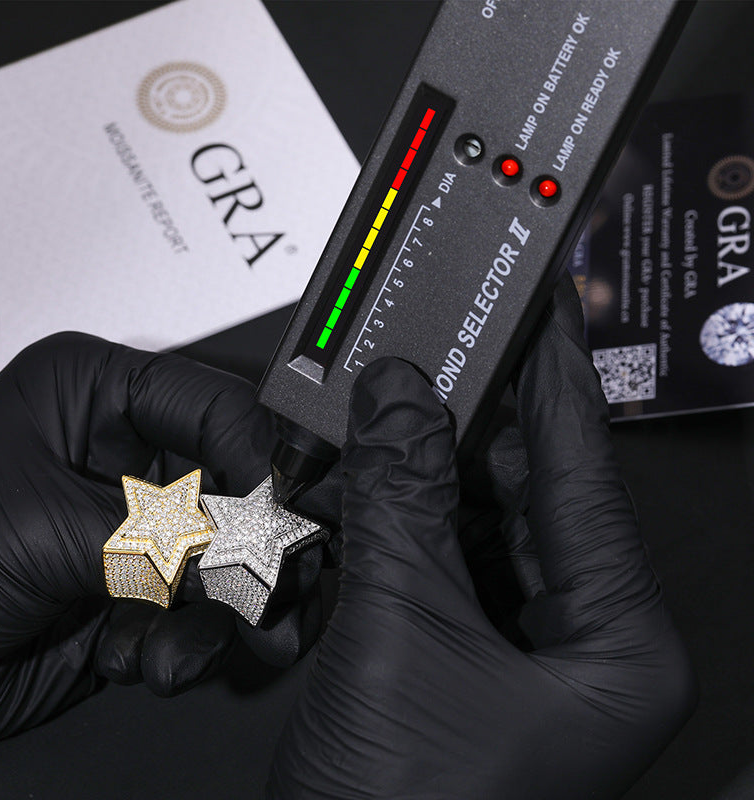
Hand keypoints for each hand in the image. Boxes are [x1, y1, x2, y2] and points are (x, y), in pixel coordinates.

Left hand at [0, 333, 325, 750]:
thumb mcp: (46, 527)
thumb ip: (166, 536)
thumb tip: (261, 540)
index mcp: (98, 398)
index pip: (217, 406)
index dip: (258, 457)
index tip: (279, 512)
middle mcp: (126, 461)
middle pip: (236, 487)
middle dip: (251, 546)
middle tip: (265, 586)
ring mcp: (136, 534)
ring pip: (231, 561)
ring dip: (216, 612)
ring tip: (174, 643)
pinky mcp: (139, 598)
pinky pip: (202, 618)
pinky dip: (182, 648)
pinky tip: (134, 658)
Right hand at [267, 277, 696, 798]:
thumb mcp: (402, 634)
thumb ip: (399, 499)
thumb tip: (399, 396)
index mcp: (614, 640)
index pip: (583, 468)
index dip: (555, 373)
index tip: (541, 304)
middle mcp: (578, 636)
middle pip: (530, 484)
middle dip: (478, 411)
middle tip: (446, 338)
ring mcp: (518, 642)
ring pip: (476, 513)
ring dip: (428, 458)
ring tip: (396, 393)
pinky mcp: (460, 647)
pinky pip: (438, 549)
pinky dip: (401, 507)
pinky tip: (370, 466)